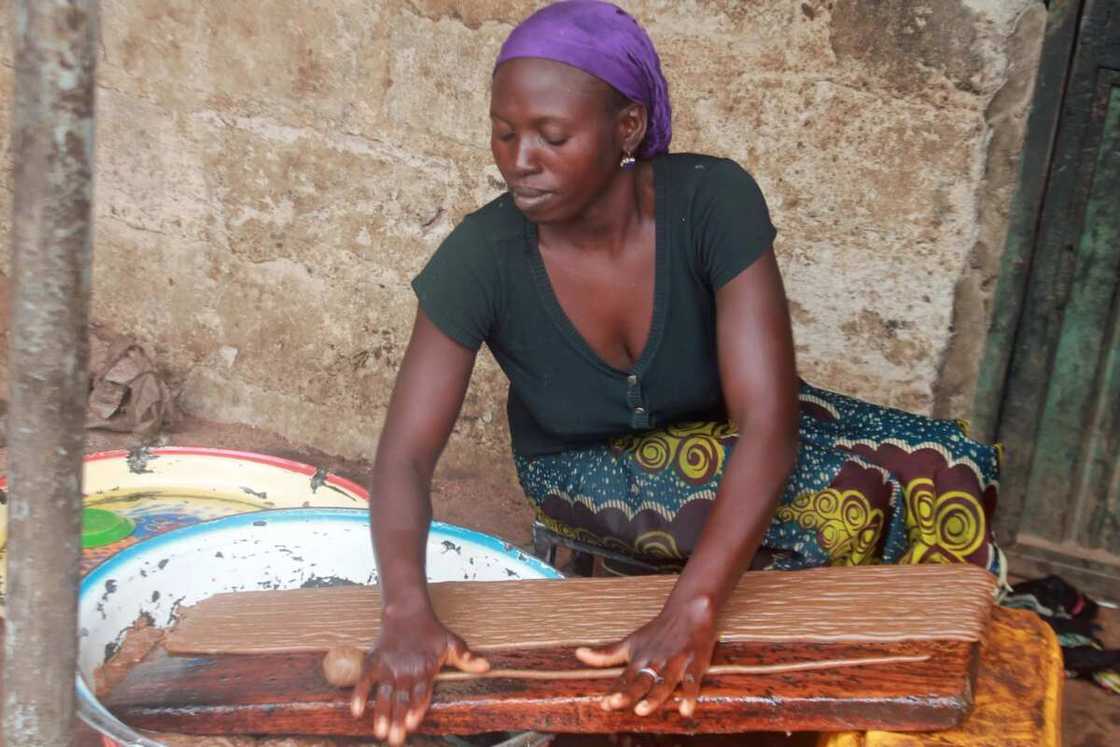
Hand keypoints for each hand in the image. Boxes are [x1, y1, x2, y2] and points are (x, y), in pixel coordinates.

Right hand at [351, 607, 488, 744]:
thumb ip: (467, 659)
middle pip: (402, 700)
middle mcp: (406, 671)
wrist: (407, 613)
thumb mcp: (453, 643)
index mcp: (425, 670)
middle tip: (394, 740)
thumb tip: (487, 667)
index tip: (412, 724)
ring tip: (379, 732)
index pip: (421, 694)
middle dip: (397, 721)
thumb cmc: (432, 632)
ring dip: (381, 714)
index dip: (416, 709)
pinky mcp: (374, 662)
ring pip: (384, 694)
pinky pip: (365, 681)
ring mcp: (388, 668)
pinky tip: (357, 712)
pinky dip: (360, 695)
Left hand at [576, 594, 716, 717]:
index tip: (603, 704)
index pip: (625, 679)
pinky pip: (692, 681)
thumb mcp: (630, 642)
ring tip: (642, 710)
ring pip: (663, 682)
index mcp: (640, 659)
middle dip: (628, 693)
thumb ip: (606, 654)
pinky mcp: (695, 663)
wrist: (688, 611)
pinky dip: (689, 695)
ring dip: (653, 696)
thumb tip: (578, 654)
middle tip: (614, 703)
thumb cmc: (657, 631)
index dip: (615, 692)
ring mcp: (675, 662)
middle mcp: (655, 662)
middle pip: (640, 681)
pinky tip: (685, 709)